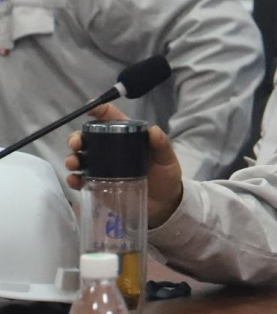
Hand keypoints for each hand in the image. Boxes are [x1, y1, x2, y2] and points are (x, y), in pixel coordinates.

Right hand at [66, 103, 184, 228]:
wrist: (163, 205)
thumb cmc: (165, 176)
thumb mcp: (167, 159)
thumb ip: (162, 145)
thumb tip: (153, 130)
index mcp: (127, 137)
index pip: (111, 120)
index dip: (100, 111)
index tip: (90, 108)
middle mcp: (111, 150)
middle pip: (88, 138)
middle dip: (76, 137)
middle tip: (76, 143)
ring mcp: (102, 167)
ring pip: (80, 157)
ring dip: (72, 157)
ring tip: (74, 163)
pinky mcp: (98, 185)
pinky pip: (81, 180)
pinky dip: (74, 179)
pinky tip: (75, 180)